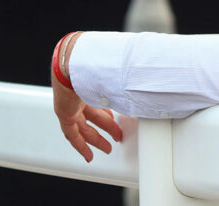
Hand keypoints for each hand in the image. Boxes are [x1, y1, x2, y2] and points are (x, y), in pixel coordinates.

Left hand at [52, 38, 122, 161]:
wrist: (79, 63)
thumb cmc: (99, 63)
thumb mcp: (121, 76)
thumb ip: (133, 81)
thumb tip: (155, 79)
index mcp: (93, 82)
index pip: (102, 101)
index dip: (110, 112)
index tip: (117, 119)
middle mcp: (80, 93)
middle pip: (95, 116)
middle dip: (107, 128)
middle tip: (117, 135)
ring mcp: (70, 104)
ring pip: (84, 127)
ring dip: (97, 139)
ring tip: (107, 148)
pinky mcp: (64, 114)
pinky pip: (72, 135)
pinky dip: (81, 146)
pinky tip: (88, 155)